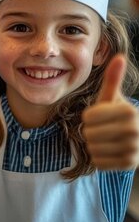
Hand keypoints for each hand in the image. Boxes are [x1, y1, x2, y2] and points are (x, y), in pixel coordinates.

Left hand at [83, 54, 138, 169]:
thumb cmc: (116, 115)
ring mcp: (134, 150)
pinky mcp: (129, 165)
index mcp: (130, 111)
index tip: (100, 116)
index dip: (89, 117)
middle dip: (90, 131)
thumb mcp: (112, 97)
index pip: (88, 117)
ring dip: (93, 144)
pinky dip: (98, 158)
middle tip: (102, 129)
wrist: (136, 140)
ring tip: (106, 140)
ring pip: (92, 148)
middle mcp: (135, 130)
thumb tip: (119, 56)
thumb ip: (112, 79)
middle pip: (89, 133)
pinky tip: (109, 151)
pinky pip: (98, 162)